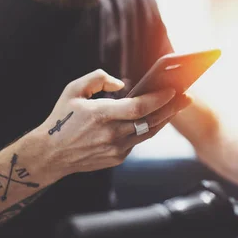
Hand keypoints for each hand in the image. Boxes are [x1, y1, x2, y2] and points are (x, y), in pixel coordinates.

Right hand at [38, 69, 192, 177]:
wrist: (51, 154)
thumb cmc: (61, 118)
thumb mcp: (73, 90)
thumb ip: (98, 78)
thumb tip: (122, 83)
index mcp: (101, 115)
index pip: (139, 107)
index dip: (159, 98)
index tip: (173, 89)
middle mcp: (112, 134)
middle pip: (151, 121)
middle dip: (171, 107)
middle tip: (186, 96)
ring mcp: (116, 149)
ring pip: (148, 132)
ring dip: (164, 119)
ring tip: (177, 105)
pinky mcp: (117, 158)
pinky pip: (138, 140)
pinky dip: (148, 128)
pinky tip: (156, 118)